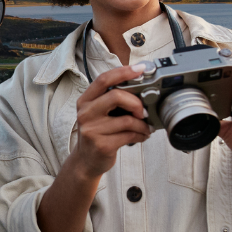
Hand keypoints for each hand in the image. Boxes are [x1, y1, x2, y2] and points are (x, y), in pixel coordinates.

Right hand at [70, 63, 153, 181]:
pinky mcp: (102, 145)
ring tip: (146, 127)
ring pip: (127, 120)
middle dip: (136, 102)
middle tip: (143, 111)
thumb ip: (112, 99)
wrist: (86, 161)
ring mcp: (92, 130)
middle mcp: (85, 113)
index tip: (140, 70)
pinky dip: (140, 134)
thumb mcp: (98, 113)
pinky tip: (142, 135)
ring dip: (142, 124)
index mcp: (85, 100)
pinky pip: (129, 135)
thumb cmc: (97, 133)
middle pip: (116, 96)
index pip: (104, 79)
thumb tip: (140, 86)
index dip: (124, 72)